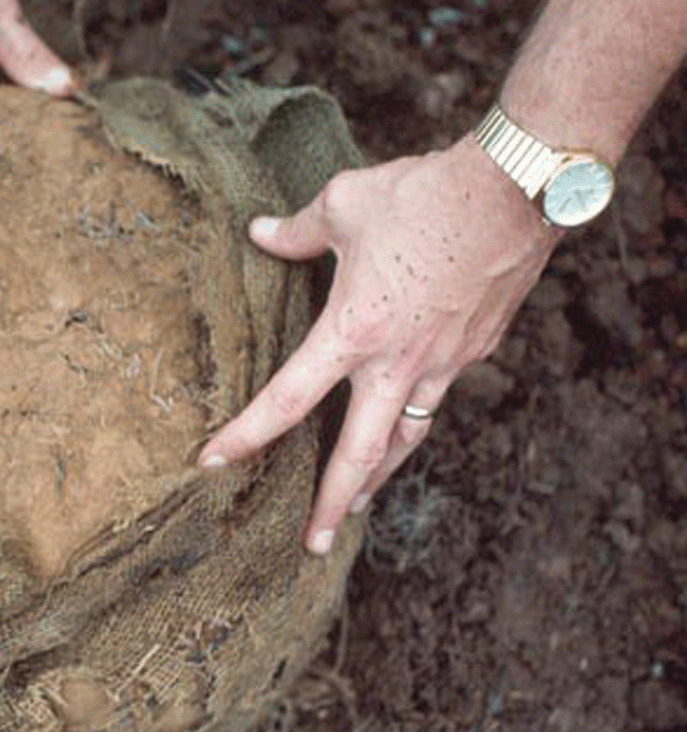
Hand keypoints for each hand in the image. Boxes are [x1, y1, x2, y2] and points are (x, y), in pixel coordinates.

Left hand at [197, 138, 560, 553]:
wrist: (519, 188)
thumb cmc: (425, 193)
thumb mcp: (345, 204)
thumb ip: (297, 232)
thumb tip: (260, 233)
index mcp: (354, 331)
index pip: (287, 399)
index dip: (245, 435)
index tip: (212, 462)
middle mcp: (399, 362)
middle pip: (359, 454)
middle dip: (333, 505)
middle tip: (313, 543)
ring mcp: (444, 363)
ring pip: (406, 438)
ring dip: (379, 476)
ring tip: (358, 504)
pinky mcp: (476, 349)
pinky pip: (438, 397)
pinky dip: (416, 419)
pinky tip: (406, 421)